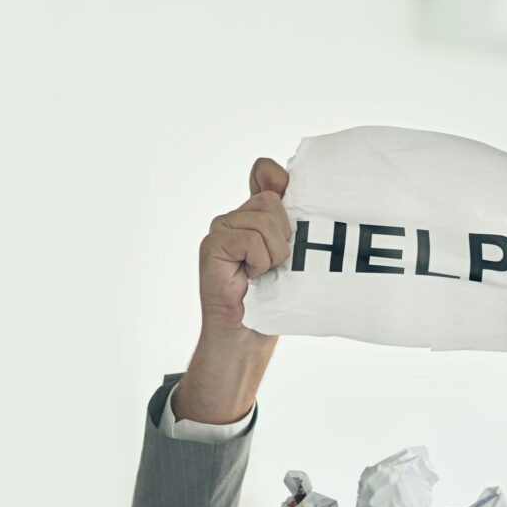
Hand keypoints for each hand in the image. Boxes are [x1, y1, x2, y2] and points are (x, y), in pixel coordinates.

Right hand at [175, 158, 290, 424]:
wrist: (249, 334)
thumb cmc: (274, 299)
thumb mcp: (293, 255)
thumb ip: (293, 221)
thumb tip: (292, 186)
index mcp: (254, 214)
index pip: (266, 172)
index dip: (281, 184)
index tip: (287, 215)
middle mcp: (235, 217)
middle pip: (272, 201)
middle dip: (285, 237)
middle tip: (276, 264)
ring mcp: (221, 229)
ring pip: (264, 220)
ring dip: (274, 254)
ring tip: (263, 273)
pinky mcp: (213, 244)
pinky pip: (250, 239)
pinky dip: (259, 261)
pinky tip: (250, 276)